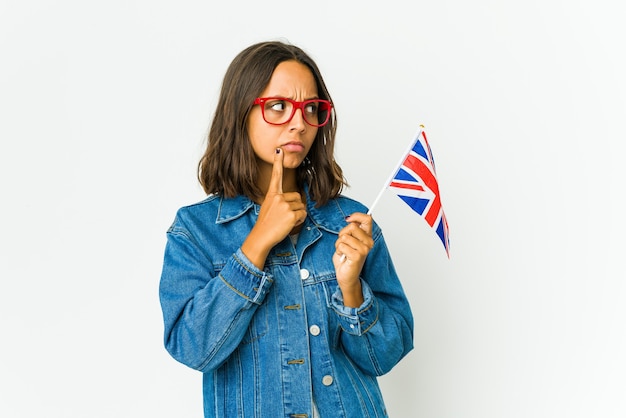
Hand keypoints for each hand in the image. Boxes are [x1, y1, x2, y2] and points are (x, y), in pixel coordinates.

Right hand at [241, 148, 306, 267]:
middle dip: (295, 208)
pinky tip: (287, 225)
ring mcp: (284, 205)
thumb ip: (280, 201)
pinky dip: (299, 221)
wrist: (260, 237)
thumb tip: (296, 201)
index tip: (279, 150)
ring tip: (284, 222)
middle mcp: (278, 197)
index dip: (278, 162)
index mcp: (272, 194)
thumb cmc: (265, 224)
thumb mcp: (270, 208)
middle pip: (297, 197)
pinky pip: (303, 215)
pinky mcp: (291, 214)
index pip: (276, 176)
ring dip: (297, 216)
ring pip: (301, 207)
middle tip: (282, 218)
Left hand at [332, 213, 373, 306]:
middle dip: (342, 233)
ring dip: (339, 244)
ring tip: (343, 252)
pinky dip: (338, 250)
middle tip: (343, 244)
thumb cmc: (346, 259)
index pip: (367, 219)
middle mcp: (368, 242)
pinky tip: (343, 257)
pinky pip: (342, 245)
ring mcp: (364, 249)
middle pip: (352, 226)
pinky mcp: (357, 256)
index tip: (348, 219)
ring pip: (345, 236)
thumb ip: (351, 230)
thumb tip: (350, 218)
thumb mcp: (348, 240)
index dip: (356, 216)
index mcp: (367, 237)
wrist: (346, 277)